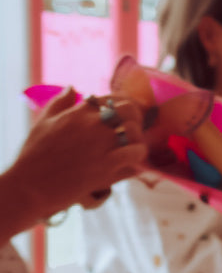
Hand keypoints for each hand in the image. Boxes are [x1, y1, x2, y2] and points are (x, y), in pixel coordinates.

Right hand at [8, 88, 147, 222]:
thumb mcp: (44, 121)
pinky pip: (136, 156)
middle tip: (133, 133)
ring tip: (134, 150)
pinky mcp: (108, 167)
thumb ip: (60, 102)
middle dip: (137, 120)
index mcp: (80, 111)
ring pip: (136, 132)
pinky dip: (139, 160)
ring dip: (139, 140)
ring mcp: (103, 145)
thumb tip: (73, 88)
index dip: (124, 106)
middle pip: (131, 110)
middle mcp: (95, 124)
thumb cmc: (35, 154)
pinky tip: (132, 165)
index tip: (125, 117)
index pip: (114, 99)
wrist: (31, 184)